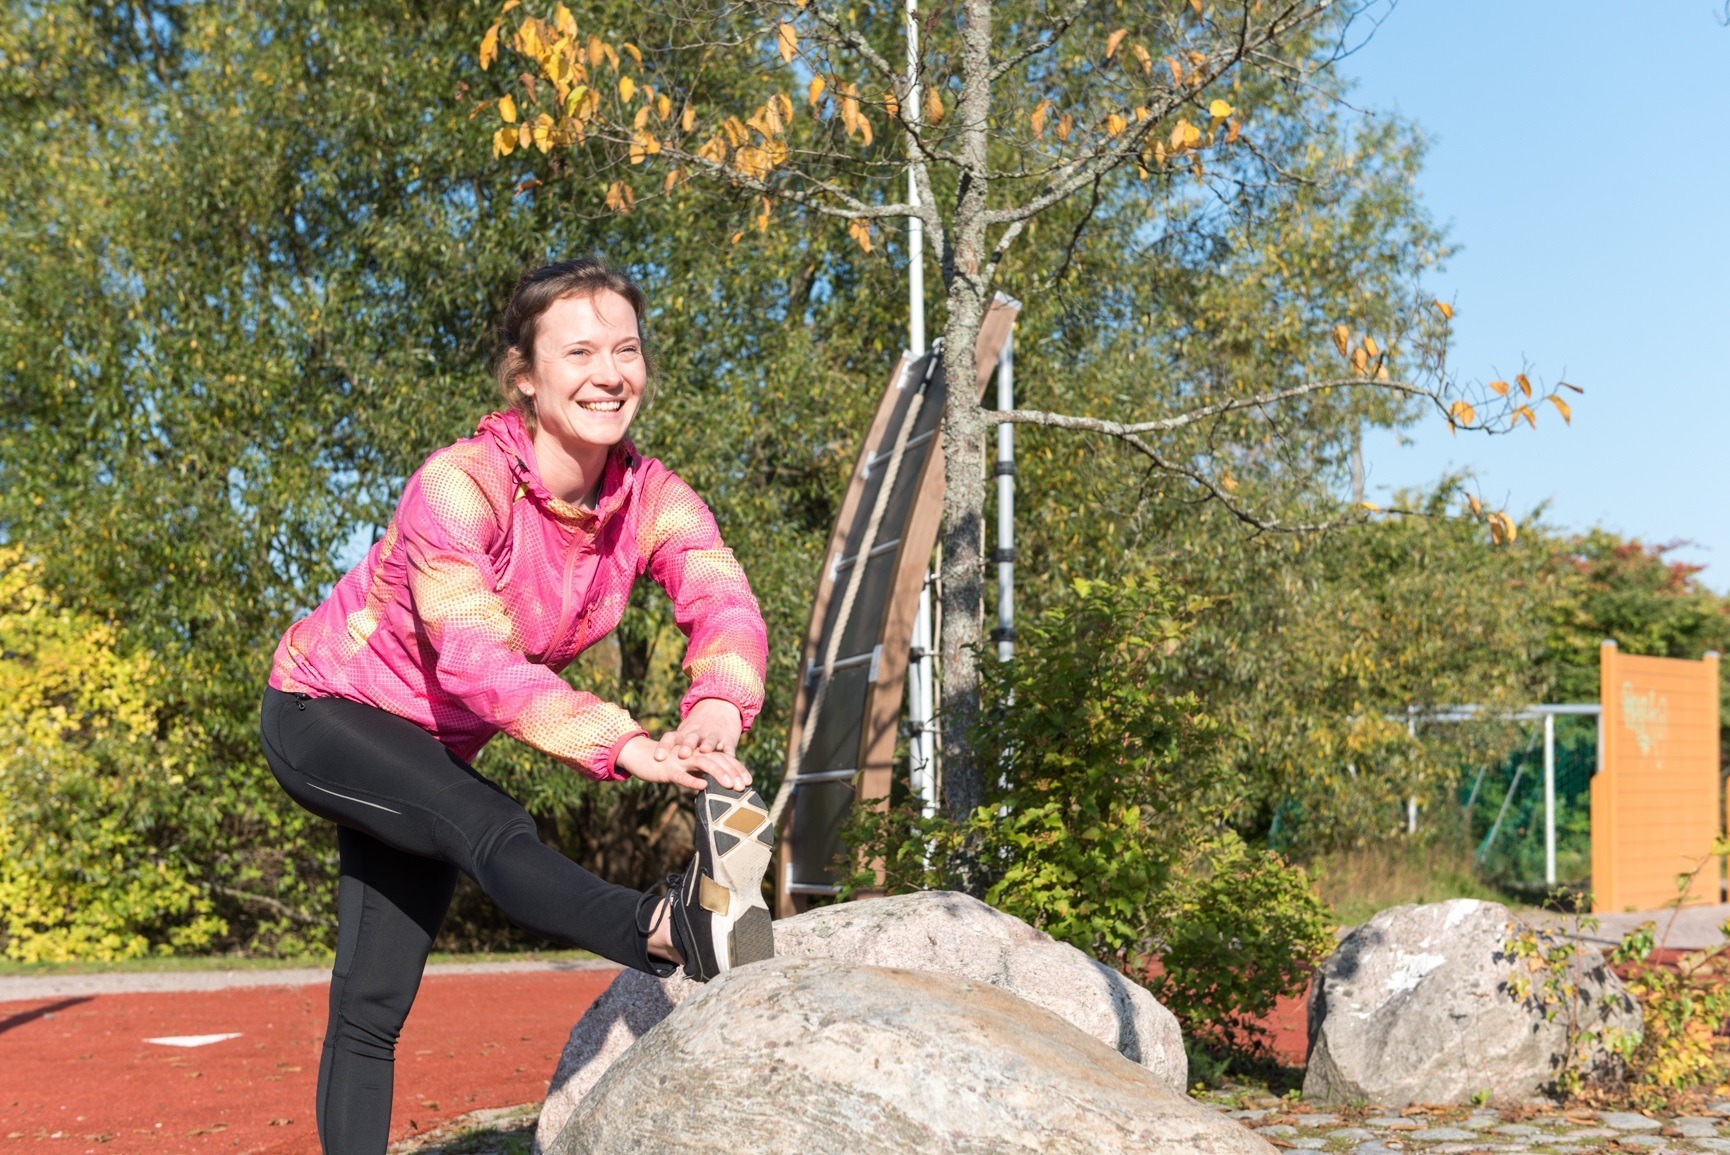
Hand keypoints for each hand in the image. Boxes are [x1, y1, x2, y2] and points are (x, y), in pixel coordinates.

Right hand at [618, 734, 751, 791]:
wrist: (640, 755)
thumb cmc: (665, 764)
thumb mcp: (686, 769)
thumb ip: (700, 774)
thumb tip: (715, 787)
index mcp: (699, 754)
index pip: (723, 760)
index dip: (737, 770)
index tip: (749, 782)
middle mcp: (693, 754)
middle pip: (718, 759)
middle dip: (732, 772)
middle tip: (743, 786)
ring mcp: (681, 760)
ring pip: (703, 763)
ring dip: (718, 774)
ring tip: (730, 785)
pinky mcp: (668, 768)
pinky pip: (681, 775)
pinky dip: (692, 780)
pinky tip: (702, 786)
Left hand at [654, 698, 743, 762]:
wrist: (719, 707)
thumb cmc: (698, 729)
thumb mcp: (685, 735)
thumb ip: (674, 749)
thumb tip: (655, 765)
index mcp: (684, 733)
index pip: (671, 737)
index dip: (664, 746)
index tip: (658, 757)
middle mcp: (698, 733)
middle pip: (691, 738)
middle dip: (687, 746)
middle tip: (682, 754)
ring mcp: (714, 735)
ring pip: (710, 739)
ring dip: (708, 744)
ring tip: (705, 750)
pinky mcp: (728, 739)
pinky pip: (729, 745)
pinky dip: (729, 751)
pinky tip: (730, 756)